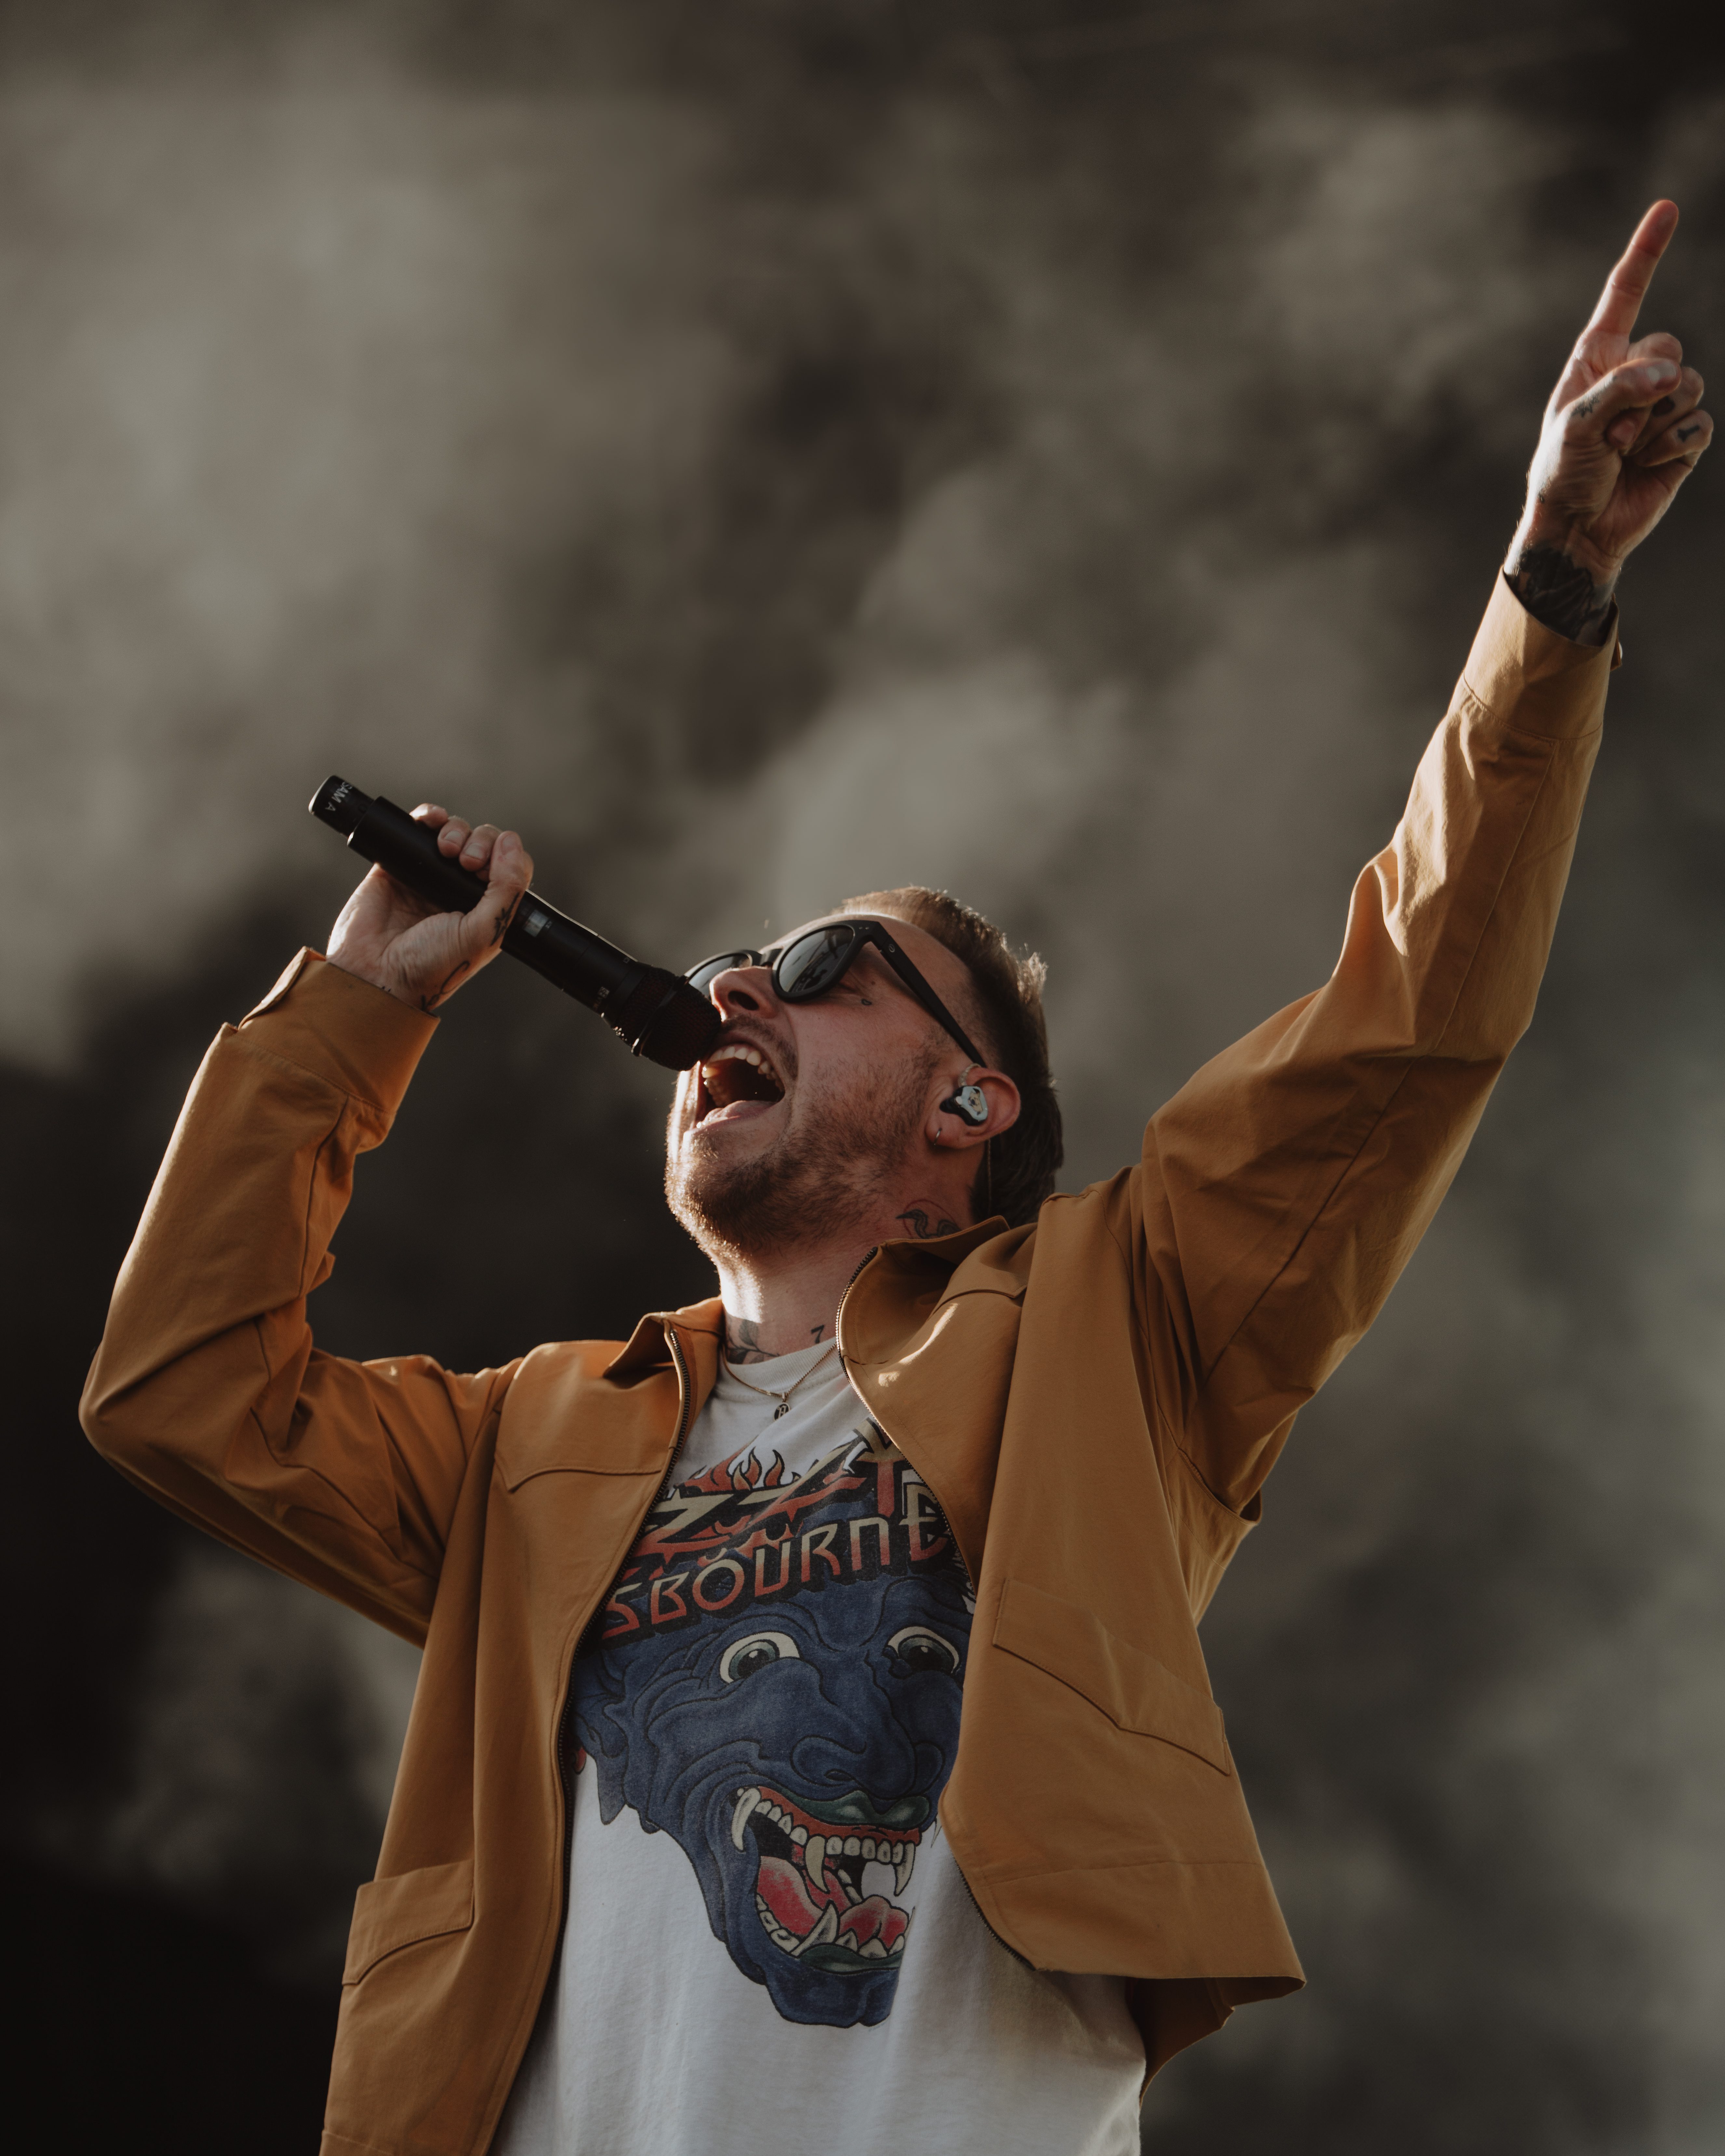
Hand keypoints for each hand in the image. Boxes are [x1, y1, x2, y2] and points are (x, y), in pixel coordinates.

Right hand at [326, 807, 533, 1012]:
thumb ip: (506, 890)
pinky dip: (429, 816)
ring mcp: (429, 876)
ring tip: (446, 848)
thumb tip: (512, 843)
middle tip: (466, 862)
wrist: (375, 973)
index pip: (510, 867)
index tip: (487, 869)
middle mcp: (460, 891)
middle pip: (484, 845)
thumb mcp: (482, 933)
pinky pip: (418, 828)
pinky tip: (431, 819)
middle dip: (480, 842)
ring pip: (454, 833)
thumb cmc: (430, 965)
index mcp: (486, 910)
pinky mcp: (398, 864)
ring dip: (457, 829)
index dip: (506, 857)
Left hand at [1506, 199, 1711, 643]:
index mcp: (1597, 358)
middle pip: (1669, 347)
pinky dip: (1673, 446)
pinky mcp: (1682, 436)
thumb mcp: (1576, 427)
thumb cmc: (1563, 473)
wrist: (1577, 528)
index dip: (1646, 251)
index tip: (1667, 208)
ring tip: (1623, 452)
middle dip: (1642, 392)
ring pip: (1688, 386)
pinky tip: (1647, 465)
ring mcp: (1662, 404)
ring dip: (1653, 425)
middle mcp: (1633, 373)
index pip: (1625, 294)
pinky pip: (1698, 424)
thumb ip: (1619, 390)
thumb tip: (1670, 376)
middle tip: (1610, 434)